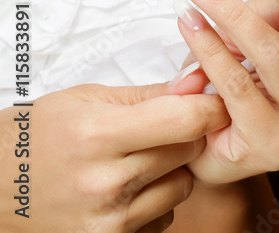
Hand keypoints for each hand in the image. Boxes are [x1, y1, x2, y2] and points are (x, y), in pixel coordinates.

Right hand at [0, 80, 226, 231]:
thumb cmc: (41, 135)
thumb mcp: (91, 98)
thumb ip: (152, 93)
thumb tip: (199, 80)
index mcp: (98, 136)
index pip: (184, 122)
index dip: (209, 106)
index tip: (216, 98)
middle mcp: (104, 185)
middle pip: (187, 152)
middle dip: (187, 133)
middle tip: (164, 123)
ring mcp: (108, 223)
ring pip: (181, 187)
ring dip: (173, 169)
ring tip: (137, 157)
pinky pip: (163, 219)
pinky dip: (156, 202)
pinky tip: (127, 187)